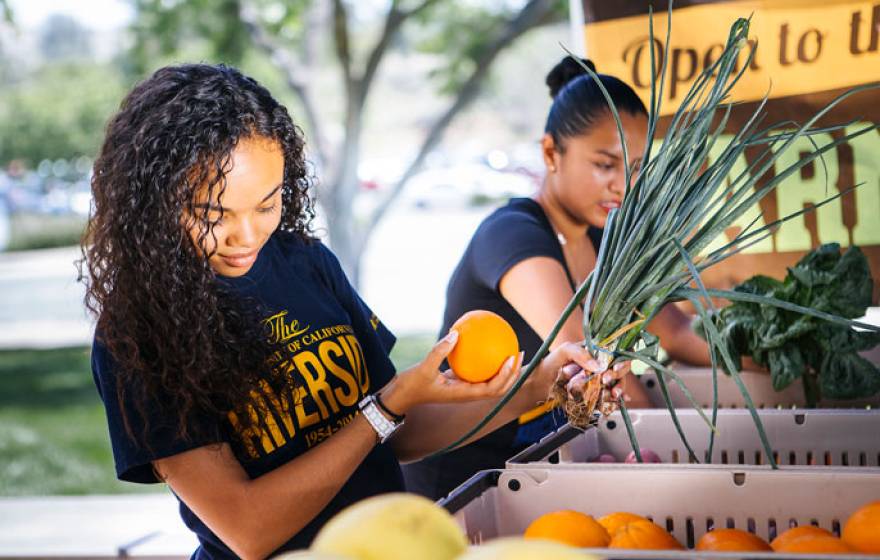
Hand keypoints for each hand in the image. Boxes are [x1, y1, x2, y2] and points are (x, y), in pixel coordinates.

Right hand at [380, 331, 523, 414]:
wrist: (401, 396)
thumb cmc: (411, 386)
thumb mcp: (423, 368)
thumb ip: (439, 351)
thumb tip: (456, 333)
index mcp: (463, 394)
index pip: (491, 389)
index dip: (505, 376)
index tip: (510, 359)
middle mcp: (467, 393)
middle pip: (498, 387)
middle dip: (513, 373)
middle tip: (519, 352)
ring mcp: (464, 388)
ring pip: (490, 380)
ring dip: (504, 369)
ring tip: (511, 348)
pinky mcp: (458, 381)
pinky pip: (477, 371)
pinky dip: (485, 360)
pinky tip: (484, 342)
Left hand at [527, 342, 630, 405]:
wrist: (540, 385)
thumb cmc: (551, 364)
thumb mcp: (565, 351)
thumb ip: (581, 354)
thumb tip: (598, 366)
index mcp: (595, 353)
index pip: (616, 354)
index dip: (620, 360)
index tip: (615, 368)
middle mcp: (599, 367)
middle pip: (619, 370)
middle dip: (618, 376)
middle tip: (607, 380)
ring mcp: (598, 382)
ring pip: (617, 384)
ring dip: (618, 389)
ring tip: (613, 394)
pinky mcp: (595, 396)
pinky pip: (609, 398)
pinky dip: (614, 401)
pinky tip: (616, 401)